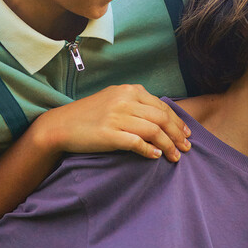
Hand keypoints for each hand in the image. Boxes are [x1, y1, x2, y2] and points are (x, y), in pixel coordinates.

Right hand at [36, 84, 190, 160]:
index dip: (178, 121)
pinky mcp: (110, 134)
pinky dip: (150, 151)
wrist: (61, 125)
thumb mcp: (114, 99)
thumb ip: (135, 104)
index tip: (186, 133)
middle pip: (162, 119)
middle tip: (187, 147)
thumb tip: (160, 118)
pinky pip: (137, 143)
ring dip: (168, 146)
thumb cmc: (89, 115)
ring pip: (154, 131)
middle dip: (178, 135)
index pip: (162, 106)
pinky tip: (156, 157)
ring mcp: (117, 117)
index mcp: (129, 90)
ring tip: (176, 157)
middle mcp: (125, 101)